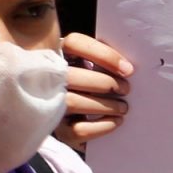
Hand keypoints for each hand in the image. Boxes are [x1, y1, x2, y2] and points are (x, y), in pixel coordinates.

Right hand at [58, 30, 132, 147]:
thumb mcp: (84, 63)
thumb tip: (126, 66)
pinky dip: (103, 126)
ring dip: (107, 105)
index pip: (73, 43)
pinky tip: (115, 121)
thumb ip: (99, 59)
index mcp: (55, 53)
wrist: (66, 114)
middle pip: (71, 75)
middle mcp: (44, 77)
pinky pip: (80, 129)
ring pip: (73, 103)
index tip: (128, 69)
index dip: (103, 54)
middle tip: (125, 89)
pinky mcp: (56, 128)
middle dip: (106, 83)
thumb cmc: (83, 83)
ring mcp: (48, 103)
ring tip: (122, 107)